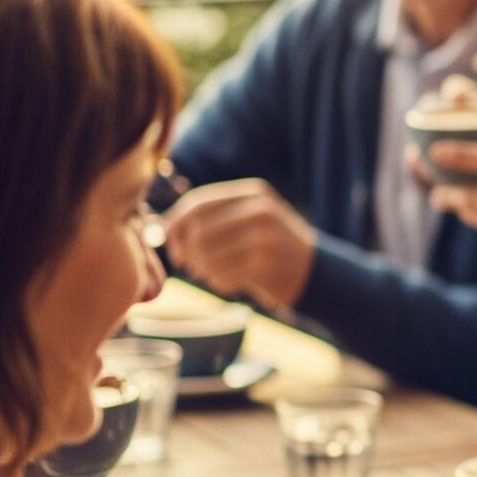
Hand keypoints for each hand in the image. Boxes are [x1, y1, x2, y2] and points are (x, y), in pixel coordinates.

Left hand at [161, 178, 317, 310]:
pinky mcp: (265, 266)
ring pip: (206, 256)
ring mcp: (265, 238)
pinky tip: (230, 282)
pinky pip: (221, 276)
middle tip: (188, 265)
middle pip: (199, 230)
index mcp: (254, 193)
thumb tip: (160, 225)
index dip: (175, 224)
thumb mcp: (252, 218)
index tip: (171, 244)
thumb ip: (215, 216)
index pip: (198, 203)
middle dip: (185, 251)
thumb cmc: (271, 246)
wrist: (316, 273)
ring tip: (212, 274)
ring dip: (202, 270)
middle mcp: (260, 211)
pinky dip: (218, 283)